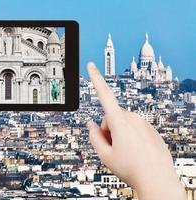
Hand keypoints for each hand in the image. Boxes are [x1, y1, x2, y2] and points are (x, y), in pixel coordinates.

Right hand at [86, 62, 184, 199]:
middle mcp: (133, 118)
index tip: (91, 65)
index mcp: (119, 122)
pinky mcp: (151, 129)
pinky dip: (131, 136)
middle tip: (111, 147)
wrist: (157, 179)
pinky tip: (135, 151)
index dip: (95, 79)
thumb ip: (94, 137)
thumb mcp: (105, 155)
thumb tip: (91, 125)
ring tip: (125, 151)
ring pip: (123, 122)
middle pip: (111, 117)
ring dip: (119, 132)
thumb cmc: (131, 168)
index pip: (104, 95)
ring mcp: (144, 123)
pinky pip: (135, 127)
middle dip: (107, 128)